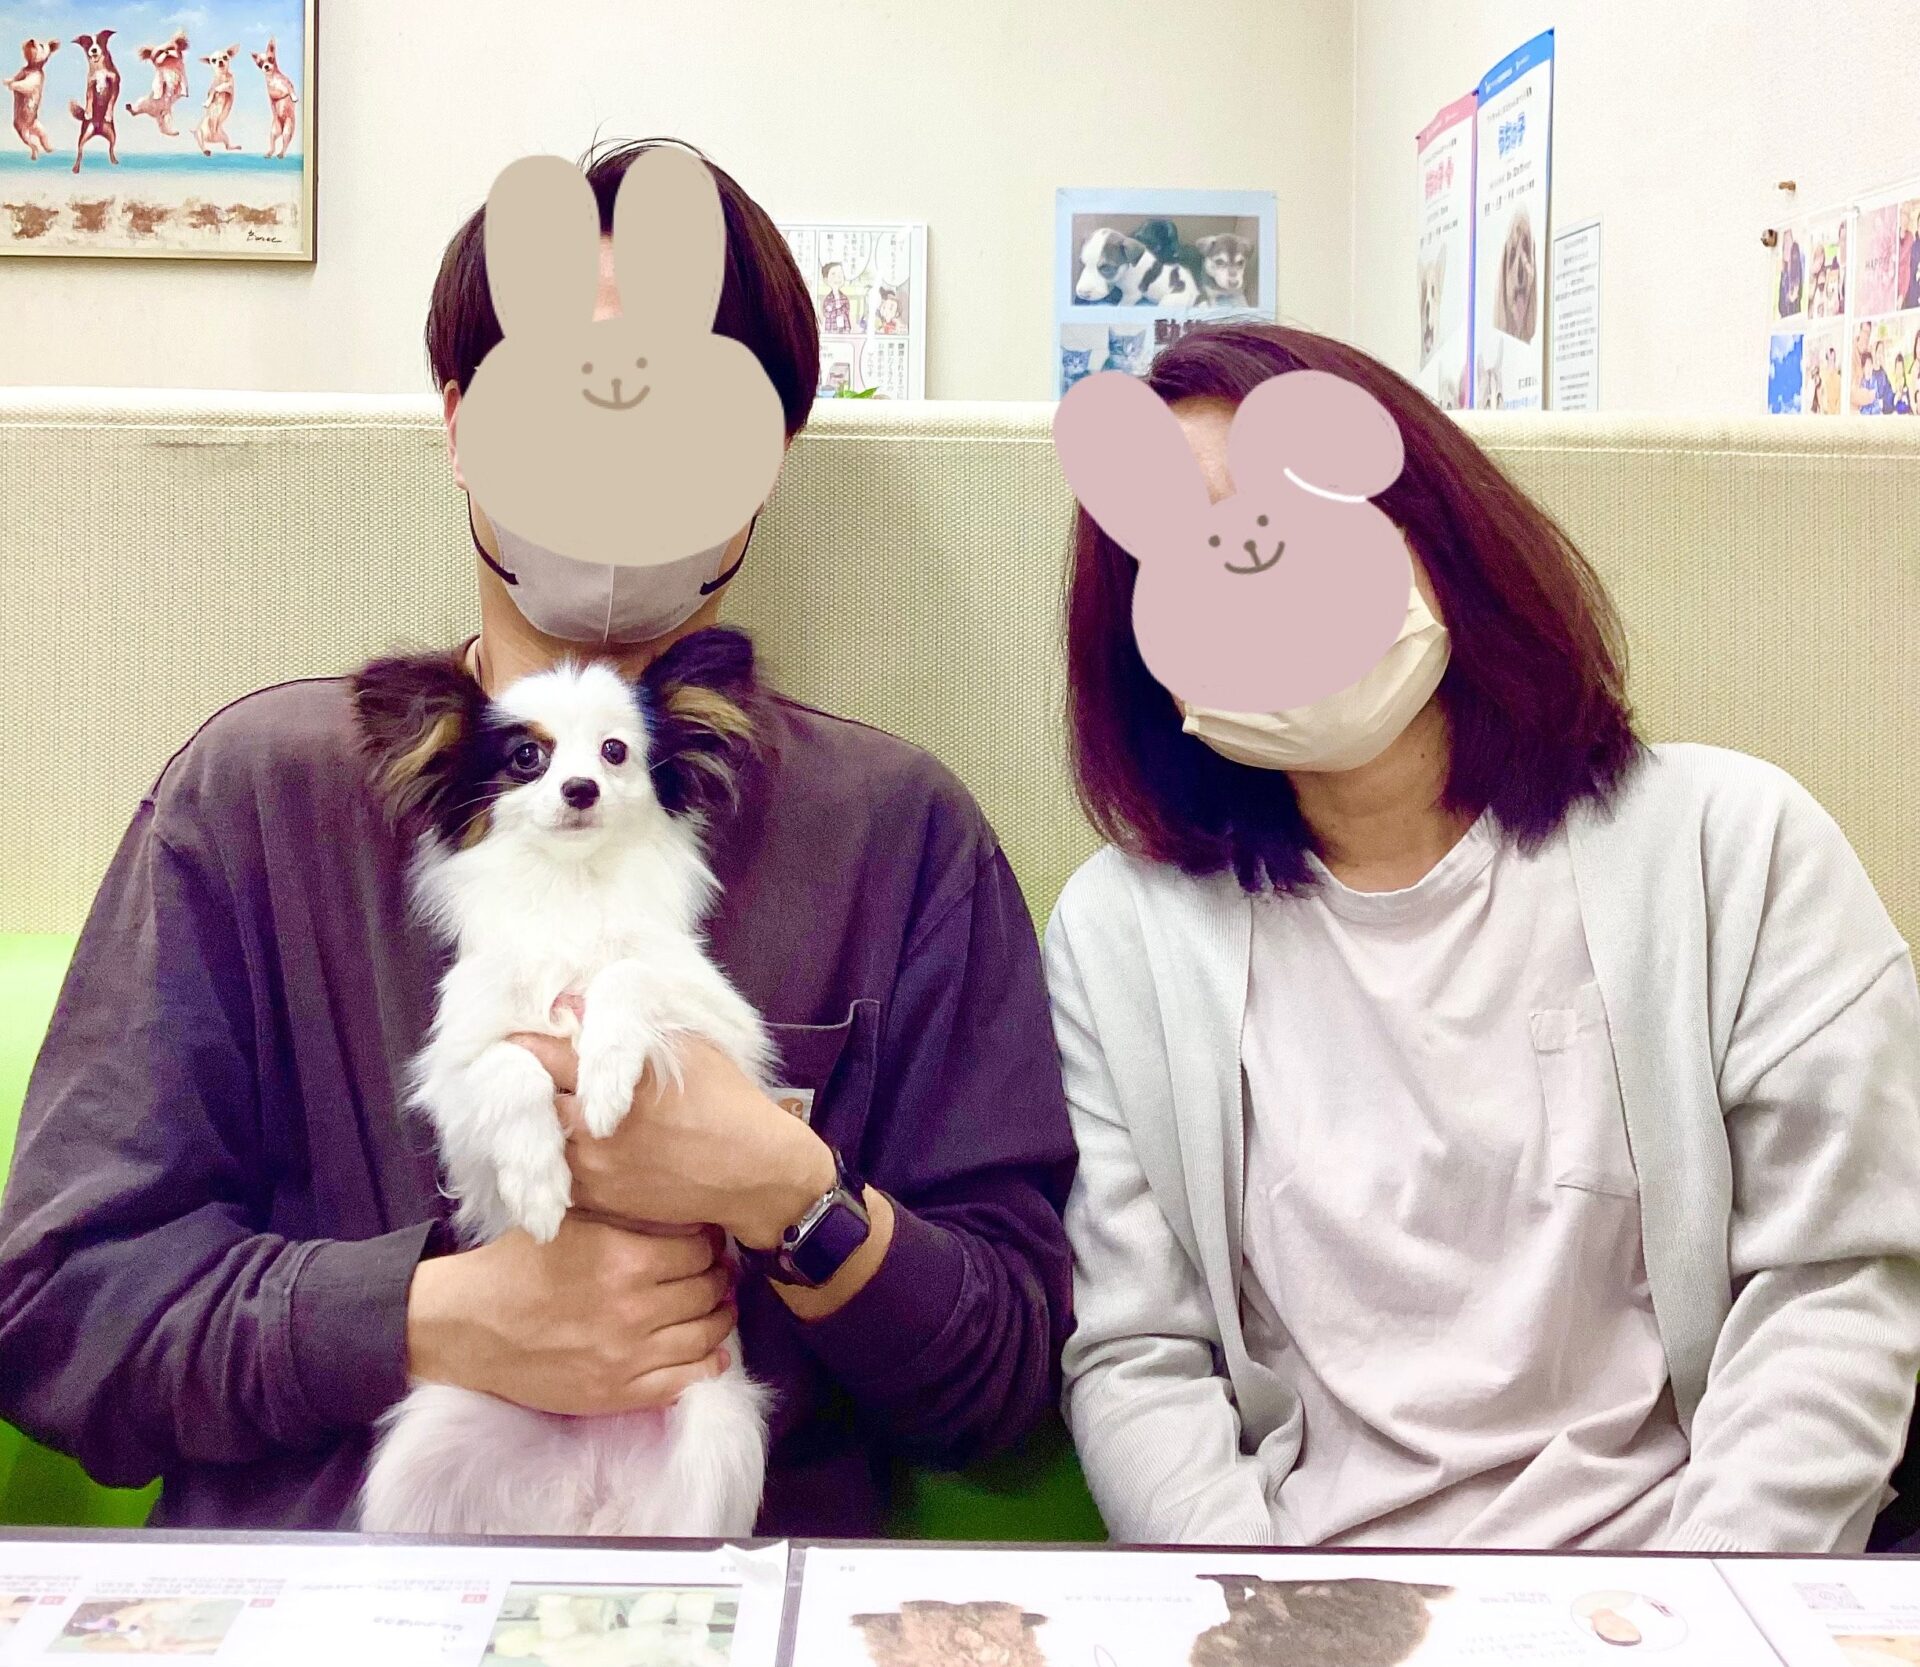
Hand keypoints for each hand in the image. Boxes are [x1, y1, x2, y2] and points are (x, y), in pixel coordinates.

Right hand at [404, 1216, 735, 1415]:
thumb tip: (682, 1217)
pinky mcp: (616, 1395)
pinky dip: (706, 1366)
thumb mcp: (573, 1222)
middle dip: (718, 1277)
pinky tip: (713, 1353)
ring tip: (717, 1306)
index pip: (699, 1251)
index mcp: (623, 1260)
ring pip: (704, 1337)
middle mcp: (632, 1310)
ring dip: (719, 1318)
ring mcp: (626, 1358)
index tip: (708, 1242)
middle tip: (716, 1271)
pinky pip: (683, 1383)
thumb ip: (628, 1218)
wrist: (468, 1326)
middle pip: (706, 1291)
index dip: (709, 1244)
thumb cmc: (517, 1266)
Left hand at [511, 1031, 834, 1250]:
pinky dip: (555, 1162)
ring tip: (543, 1114)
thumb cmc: (726, 1101)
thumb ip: (628, 1030)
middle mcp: (591, 1127)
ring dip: (540, 1127)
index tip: (516, 1040)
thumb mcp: (686, 1048)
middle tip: (520, 1077)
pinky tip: (569, 1149)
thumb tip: (573, 1007)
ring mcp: (591, 1169)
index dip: (526, 1046)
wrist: (752, 1173)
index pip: (543, 1057)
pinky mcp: (598, 1201)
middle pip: (532, 1104)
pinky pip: (557, 1179)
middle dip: (527, 1089)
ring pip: (540, 1144)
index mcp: (610, 1081)